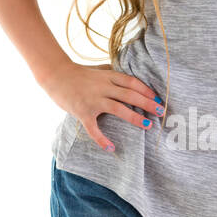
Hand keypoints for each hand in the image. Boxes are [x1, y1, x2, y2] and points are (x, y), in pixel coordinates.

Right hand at [43, 62, 163, 151]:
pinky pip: (94, 129)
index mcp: (108, 76)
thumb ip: (111, 72)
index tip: (158, 98)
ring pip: (118, 108)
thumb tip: (127, 74)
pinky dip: (102, 139)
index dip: (146, 90)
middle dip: (148, 103)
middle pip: (130, 94)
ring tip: (147, 125)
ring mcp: (93, 100)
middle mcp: (103, 87)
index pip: (132, 82)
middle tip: (161, 111)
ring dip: (134, 117)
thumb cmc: (77, 73)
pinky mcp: (83, 112)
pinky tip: (111, 148)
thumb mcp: (97, 68)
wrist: (55, 75)